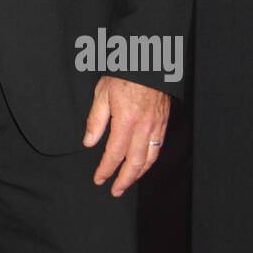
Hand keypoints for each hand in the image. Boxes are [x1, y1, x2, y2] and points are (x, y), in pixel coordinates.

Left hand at [82, 76, 170, 195]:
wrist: (147, 61)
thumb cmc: (123, 74)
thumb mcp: (102, 93)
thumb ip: (95, 120)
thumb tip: (89, 142)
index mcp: (126, 120)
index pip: (114, 153)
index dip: (106, 169)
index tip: (99, 179)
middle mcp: (143, 127)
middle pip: (135, 162)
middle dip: (124, 180)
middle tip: (115, 191)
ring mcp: (156, 126)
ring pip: (149, 158)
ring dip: (138, 174)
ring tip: (128, 183)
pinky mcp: (163, 122)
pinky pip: (158, 148)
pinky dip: (150, 161)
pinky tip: (143, 165)